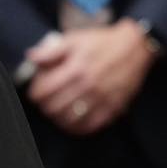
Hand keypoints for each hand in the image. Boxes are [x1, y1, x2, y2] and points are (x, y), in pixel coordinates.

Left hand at [25, 21, 155, 134]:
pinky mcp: (113, 108)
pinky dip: (77, 127)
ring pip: (70, 120)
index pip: (44, 91)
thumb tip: (31, 57)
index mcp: (75, 68)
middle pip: (54, 108)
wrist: (135, 47)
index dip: (35, 94)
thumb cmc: (102, 43)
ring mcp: (101, 99)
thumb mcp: (75, 40)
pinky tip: (73, 121)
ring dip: (58, 119)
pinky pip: (90, 126)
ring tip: (57, 113)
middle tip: (46, 103)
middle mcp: (88, 85)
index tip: (36, 92)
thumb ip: (51, 51)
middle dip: (45, 107)